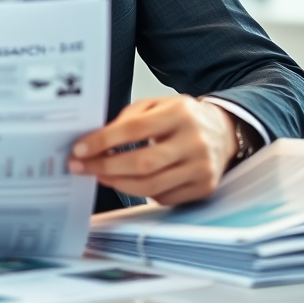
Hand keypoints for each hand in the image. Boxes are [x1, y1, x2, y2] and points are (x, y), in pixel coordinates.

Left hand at [67, 96, 236, 205]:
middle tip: (81, 167)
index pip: (135, 129)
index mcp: (180, 113)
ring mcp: (201, 168)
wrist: (224, 131)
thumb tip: (97, 141)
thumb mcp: (158, 105)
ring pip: (151, 186)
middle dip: (105, 166)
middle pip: (142, 163)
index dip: (103, 141)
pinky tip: (127, 183)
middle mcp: (194, 141)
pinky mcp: (203, 188)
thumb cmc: (183, 117)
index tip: (79, 149)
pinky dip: (141, 192)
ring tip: (100, 175)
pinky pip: (164, 197)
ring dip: (118, 183)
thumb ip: (129, 118)